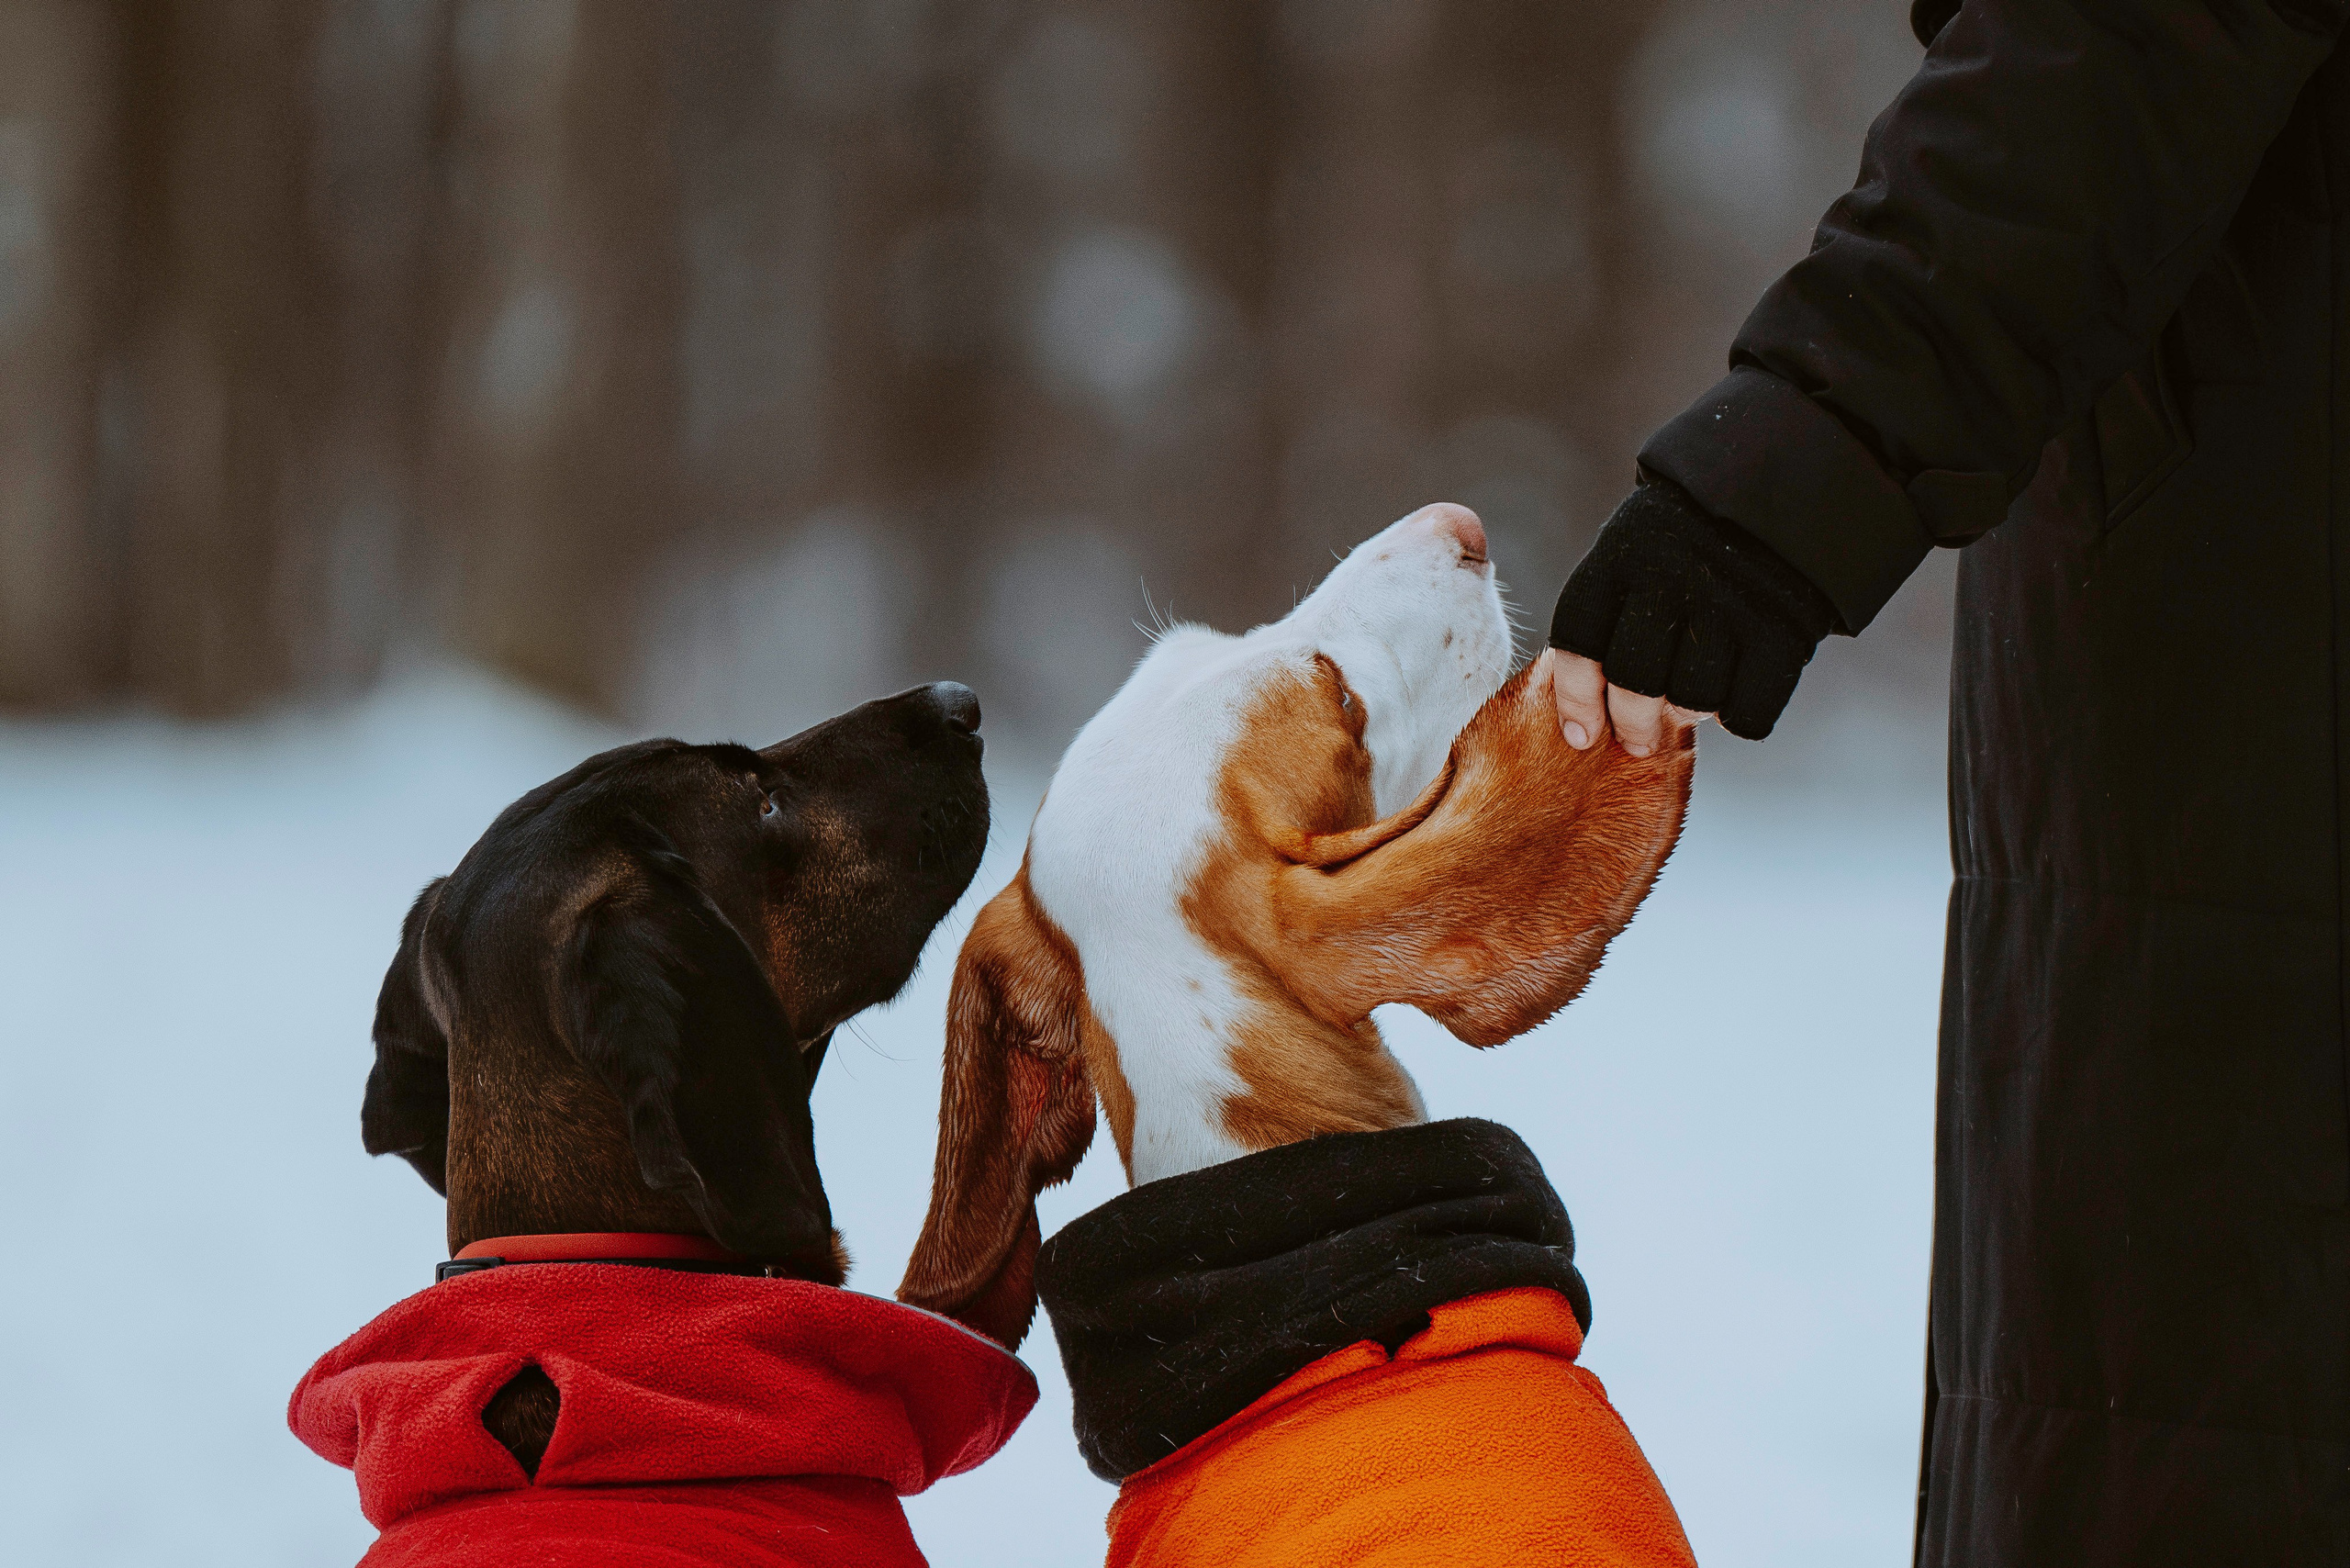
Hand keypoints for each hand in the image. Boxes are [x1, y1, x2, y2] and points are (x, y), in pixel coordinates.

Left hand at [1548, 479, 1839, 743]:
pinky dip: (1740, 718)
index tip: (1582, 736)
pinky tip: (1738, 696)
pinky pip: (1748, 712)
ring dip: (1689, 714)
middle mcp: (1670, 576)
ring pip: (1692, 699)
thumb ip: (1619, 613)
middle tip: (1637, 740)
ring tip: (1692, 702)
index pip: (1578, 639)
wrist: (1799, 476)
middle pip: (1633, 680)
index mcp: (1621, 554)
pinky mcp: (1783, 628)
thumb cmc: (1699, 535)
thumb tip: (1598, 711)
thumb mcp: (1642, 546)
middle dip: (1631, 723)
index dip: (1575, 697)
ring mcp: (1729, 602)